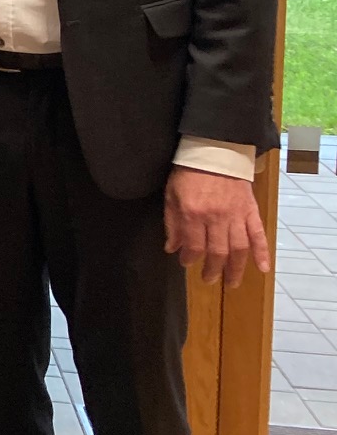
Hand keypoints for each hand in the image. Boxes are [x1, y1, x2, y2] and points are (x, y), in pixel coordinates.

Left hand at [164, 165, 270, 287]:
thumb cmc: (188, 173)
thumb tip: (171, 248)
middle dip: (212, 269)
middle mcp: (216, 218)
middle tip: (209, 279)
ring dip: (235, 268)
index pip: (193, 245)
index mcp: (193, 213)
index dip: (190, 258)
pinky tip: (263, 268)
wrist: (215, 152)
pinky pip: (258, 235)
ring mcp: (236, 215)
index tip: (186, 264)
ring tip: (231, 282)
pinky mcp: (251, 211)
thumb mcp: (171, 195)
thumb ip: (171, 223)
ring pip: (238, 249)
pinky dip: (262, 253)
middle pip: (217, 252)